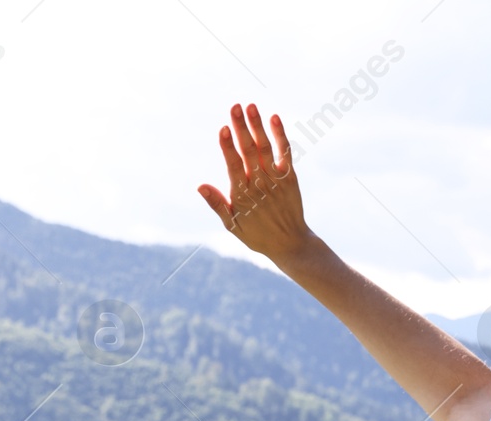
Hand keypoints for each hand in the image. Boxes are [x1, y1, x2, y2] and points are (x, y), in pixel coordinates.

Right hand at [197, 102, 313, 262]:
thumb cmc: (257, 235)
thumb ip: (217, 204)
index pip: (234, 166)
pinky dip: (280, 135)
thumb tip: (200, 186)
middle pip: (249, 151)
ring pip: (265, 148)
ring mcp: (276, 180)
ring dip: (258, 126)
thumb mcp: (233, 225)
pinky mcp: (289, 177)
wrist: (290, 244)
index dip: (228, 147)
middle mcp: (260, 184)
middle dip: (241, 128)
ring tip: (250, 106)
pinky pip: (284, 153)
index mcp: (242, 195)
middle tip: (234, 107)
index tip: (224, 128)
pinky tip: (274, 118)